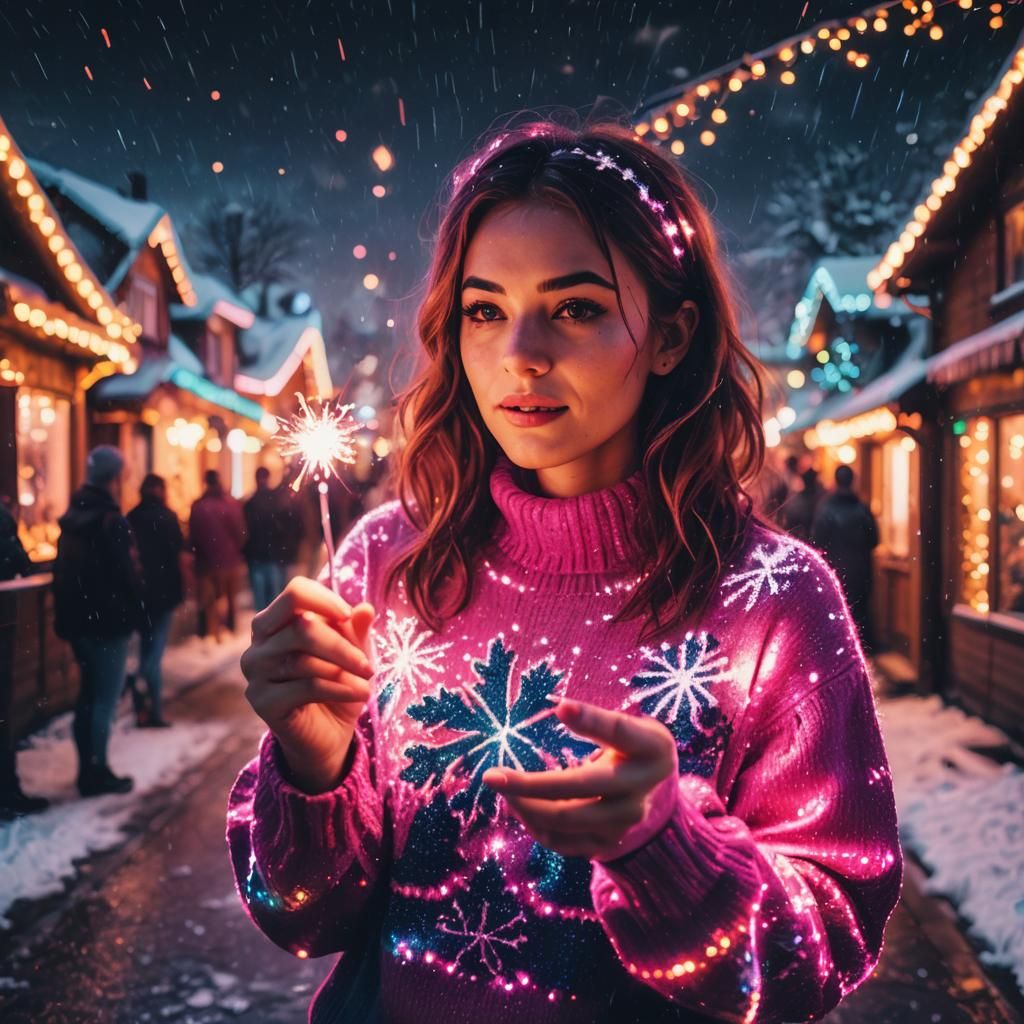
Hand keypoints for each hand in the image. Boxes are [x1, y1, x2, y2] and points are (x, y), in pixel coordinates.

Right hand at [240, 577, 375, 792]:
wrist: (328, 735)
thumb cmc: (338, 684)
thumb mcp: (353, 653)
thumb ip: (356, 630)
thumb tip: (366, 608)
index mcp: (277, 622)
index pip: (295, 593)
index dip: (324, 599)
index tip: (349, 616)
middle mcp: (259, 644)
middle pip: (300, 627)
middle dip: (341, 645)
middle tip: (369, 666)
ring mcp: (255, 673)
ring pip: (304, 659)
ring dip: (344, 670)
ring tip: (367, 681)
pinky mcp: (261, 701)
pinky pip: (306, 686)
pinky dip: (339, 688)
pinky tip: (360, 694)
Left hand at [483, 698, 677, 860]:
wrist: (654, 789)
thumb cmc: (631, 745)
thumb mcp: (626, 725)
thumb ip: (596, 720)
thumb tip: (560, 707)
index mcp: (651, 748)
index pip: (620, 731)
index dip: (592, 719)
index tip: (560, 706)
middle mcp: (641, 789)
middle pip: (581, 787)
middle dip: (530, 784)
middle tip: (491, 776)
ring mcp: (625, 822)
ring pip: (566, 820)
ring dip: (525, 805)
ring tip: (502, 787)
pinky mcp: (609, 843)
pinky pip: (563, 842)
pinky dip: (534, 825)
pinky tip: (519, 806)